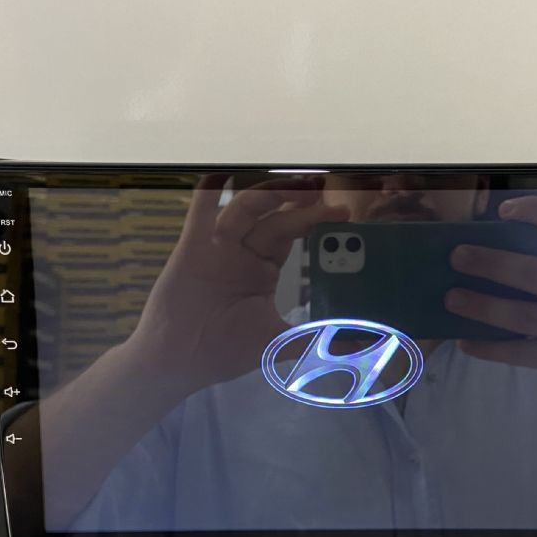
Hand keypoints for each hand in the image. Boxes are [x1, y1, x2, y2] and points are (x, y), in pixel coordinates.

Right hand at [124, 175, 349, 391]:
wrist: (177, 363)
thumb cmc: (223, 351)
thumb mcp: (278, 344)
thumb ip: (315, 340)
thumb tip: (360, 348)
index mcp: (260, 271)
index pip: (290, 235)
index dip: (315, 220)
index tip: (343, 214)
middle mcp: (240, 254)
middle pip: (273, 219)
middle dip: (300, 204)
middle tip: (326, 192)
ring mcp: (215, 249)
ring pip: (244, 209)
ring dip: (270, 194)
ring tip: (298, 186)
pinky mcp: (191, 249)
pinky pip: (199, 213)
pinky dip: (208, 191)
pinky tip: (222, 173)